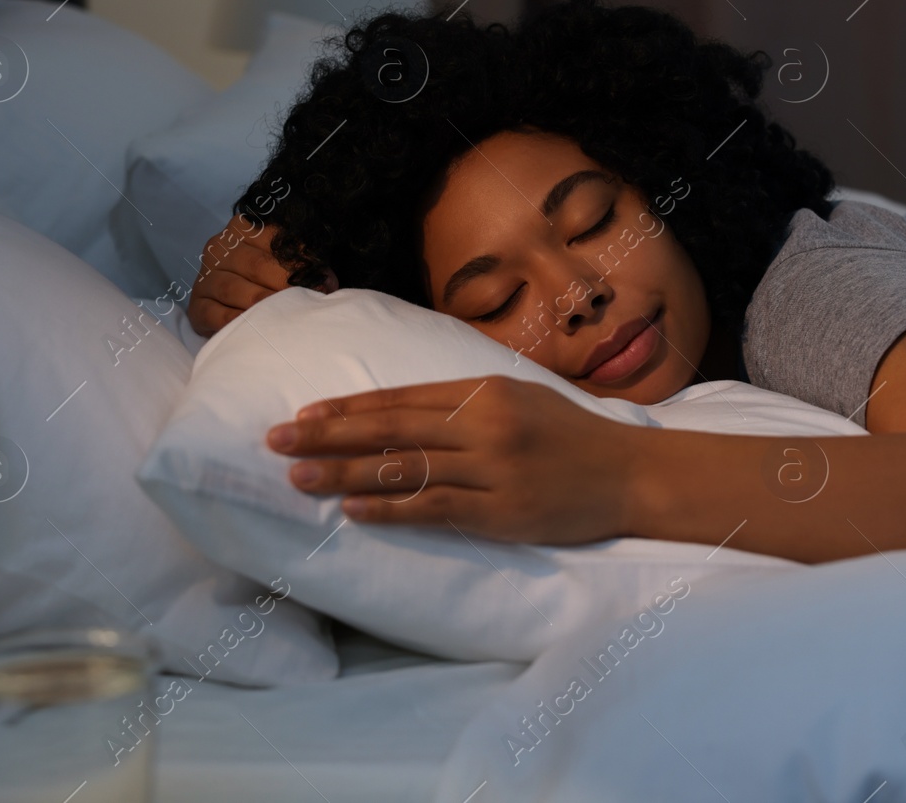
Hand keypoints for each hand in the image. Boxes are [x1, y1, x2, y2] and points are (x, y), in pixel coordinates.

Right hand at [188, 216, 322, 336]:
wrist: (237, 303)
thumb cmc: (270, 278)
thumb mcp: (286, 261)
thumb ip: (305, 262)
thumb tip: (326, 280)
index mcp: (242, 228)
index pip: (274, 240)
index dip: (301, 261)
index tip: (324, 281)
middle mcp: (219, 248)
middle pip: (256, 265)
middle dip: (288, 285)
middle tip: (310, 301)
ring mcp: (205, 277)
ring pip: (234, 289)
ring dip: (265, 305)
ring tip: (289, 316)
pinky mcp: (197, 306)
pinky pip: (216, 315)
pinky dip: (238, 322)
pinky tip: (258, 328)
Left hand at [265, 376, 637, 544]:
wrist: (629, 474)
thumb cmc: (571, 436)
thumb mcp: (520, 398)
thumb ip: (466, 402)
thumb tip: (402, 411)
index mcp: (484, 392)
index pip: (401, 398)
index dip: (349, 407)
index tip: (304, 412)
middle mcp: (484, 425)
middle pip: (392, 430)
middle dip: (328, 434)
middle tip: (276, 439)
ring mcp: (492, 470)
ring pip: (405, 468)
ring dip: (345, 472)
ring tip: (298, 476)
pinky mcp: (502, 512)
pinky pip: (435, 510)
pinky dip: (391, 509)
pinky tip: (353, 511)